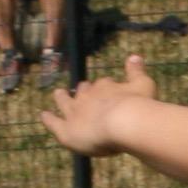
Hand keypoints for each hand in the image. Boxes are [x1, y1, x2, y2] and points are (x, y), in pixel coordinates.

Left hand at [39, 54, 155, 154]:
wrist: (123, 122)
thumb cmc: (138, 104)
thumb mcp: (144, 84)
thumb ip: (137, 72)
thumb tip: (135, 56)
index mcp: (105, 87)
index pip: (103, 85)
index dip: (105, 87)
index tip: (107, 88)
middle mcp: (87, 97)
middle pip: (83, 91)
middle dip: (83, 90)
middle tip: (82, 89)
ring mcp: (75, 113)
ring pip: (65, 102)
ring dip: (62, 97)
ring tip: (58, 93)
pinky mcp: (67, 130)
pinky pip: (54, 123)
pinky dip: (48, 119)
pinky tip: (44, 115)